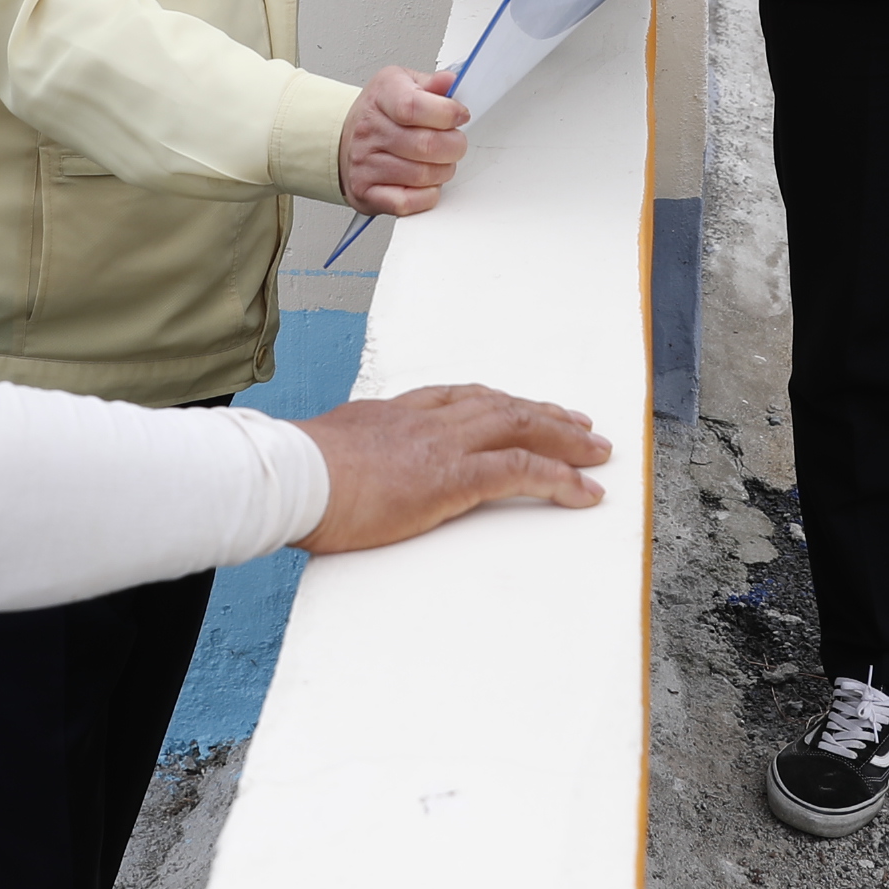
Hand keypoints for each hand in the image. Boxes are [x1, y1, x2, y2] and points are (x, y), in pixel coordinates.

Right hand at [296, 383, 611, 550]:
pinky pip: (522, 472)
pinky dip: (561, 479)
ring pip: (521, 429)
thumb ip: (344, 462)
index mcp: (393, 414)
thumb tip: (335, 479)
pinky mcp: (455, 477)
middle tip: (579, 424)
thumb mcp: (322, 459)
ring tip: (597, 452)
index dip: (497, 402)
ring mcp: (444, 445)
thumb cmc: (292, 478)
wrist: (291, 477)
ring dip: (566, 440)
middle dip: (544, 414)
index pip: (458, 398)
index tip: (519, 407)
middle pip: (500, 406)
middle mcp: (426, 421)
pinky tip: (585, 490)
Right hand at [338, 66, 469, 216]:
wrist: (344, 140)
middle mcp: (369, 130)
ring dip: (443, 171)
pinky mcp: (366, 192)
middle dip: (454, 146)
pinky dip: (426, 195)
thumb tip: (450, 82)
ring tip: (440, 162)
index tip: (459, 115)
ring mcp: (365, 163)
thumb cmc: (379, 113)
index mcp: (381, 96)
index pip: (413, 106)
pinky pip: (407, 202)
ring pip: (422, 175)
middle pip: (426, 145)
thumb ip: (432, 84)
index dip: (446, 113)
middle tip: (455, 143)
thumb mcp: (404, 84)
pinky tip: (426, 182)